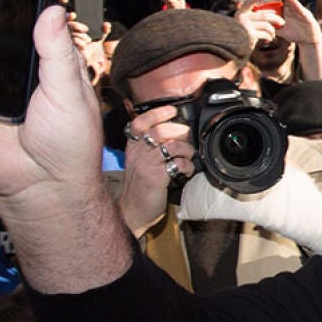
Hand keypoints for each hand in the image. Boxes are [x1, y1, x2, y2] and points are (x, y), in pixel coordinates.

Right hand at [117, 103, 194, 235]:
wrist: (133, 211)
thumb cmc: (140, 187)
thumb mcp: (139, 162)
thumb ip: (150, 147)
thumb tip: (174, 133)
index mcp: (133, 147)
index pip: (140, 122)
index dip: (157, 113)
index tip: (172, 110)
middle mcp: (137, 153)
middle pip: (160, 130)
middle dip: (180, 132)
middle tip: (187, 139)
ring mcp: (146, 164)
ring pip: (172, 145)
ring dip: (187, 150)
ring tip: (188, 157)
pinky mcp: (156, 177)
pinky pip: (178, 164)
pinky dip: (188, 166)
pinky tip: (186, 172)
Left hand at [276, 0, 321, 44]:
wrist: (310, 41)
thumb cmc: (298, 35)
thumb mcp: (283, 32)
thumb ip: (275, 29)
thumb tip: (265, 28)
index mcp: (288, 14)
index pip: (282, 4)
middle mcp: (294, 12)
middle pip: (288, 0)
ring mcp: (301, 13)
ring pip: (294, 3)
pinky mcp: (307, 17)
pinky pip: (301, 9)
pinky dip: (297, 4)